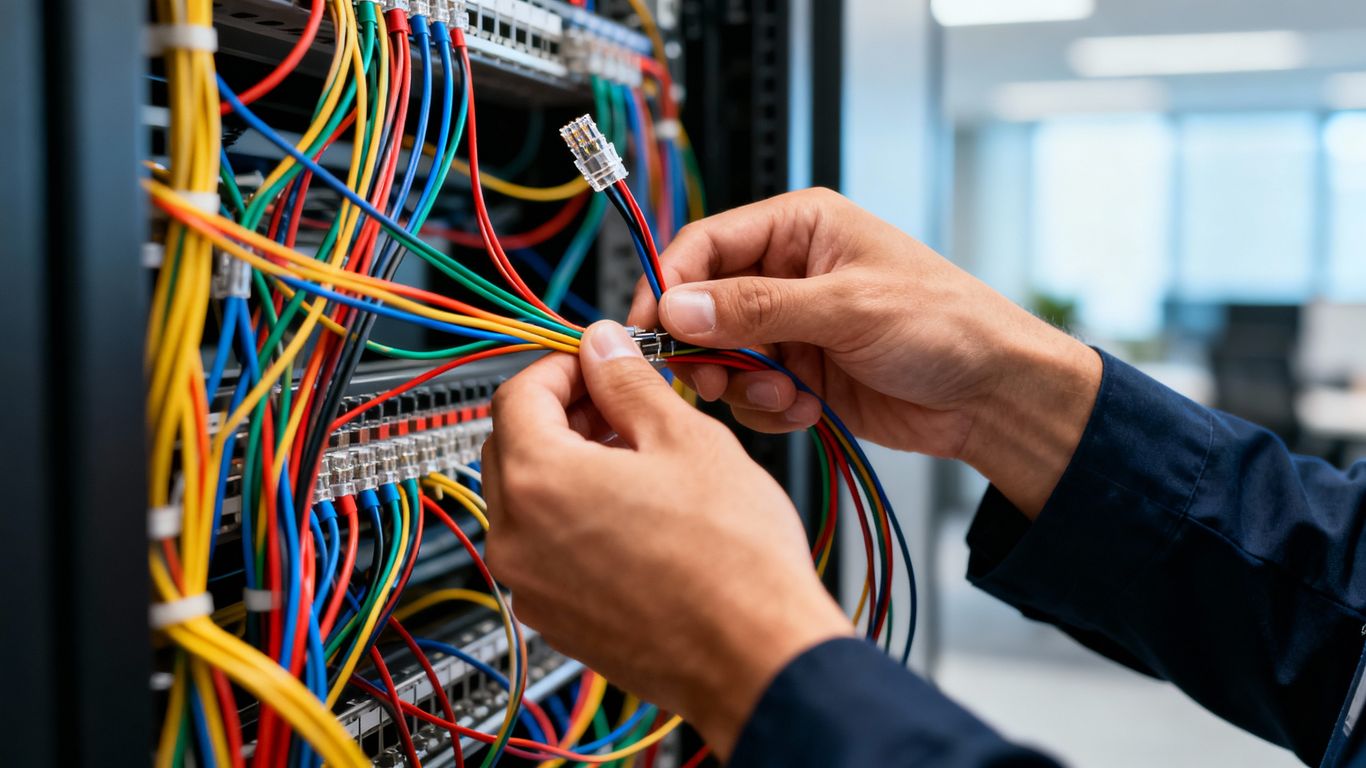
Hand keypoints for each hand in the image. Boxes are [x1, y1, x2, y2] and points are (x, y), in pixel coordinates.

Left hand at [482, 321, 852, 757]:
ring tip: (637, 460)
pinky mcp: (555, 621)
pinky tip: (635, 514)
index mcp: (539, 483)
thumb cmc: (733, 560)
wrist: (758, 658)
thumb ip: (629, 382)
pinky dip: (574, 518)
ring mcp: (531, 588)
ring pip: (526, 500)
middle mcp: (517, 540)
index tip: (599, 363)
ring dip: (567, 465)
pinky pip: (545, 550)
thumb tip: (603, 348)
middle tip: (620, 405)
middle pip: (511, 445)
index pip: (517, 394)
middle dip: (561, 414)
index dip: (563, 366)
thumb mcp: (686, 439)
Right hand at [628, 188, 1101, 515]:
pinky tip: (808, 409)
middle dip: (705, 348)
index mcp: (799, 228)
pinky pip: (751, 392)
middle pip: (703, 306)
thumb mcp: (846, 308)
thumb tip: (677, 307)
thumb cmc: (945, 326)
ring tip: (787, 396)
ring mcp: (793, 326)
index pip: (706, 246)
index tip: (652, 332)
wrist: (993, 396)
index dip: (671, 286)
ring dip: (743, 385)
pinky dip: (770, 409)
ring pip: (723, 356)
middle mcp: (788, 272)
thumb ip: (755, 308)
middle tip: (711, 381)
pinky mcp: (801, 372)